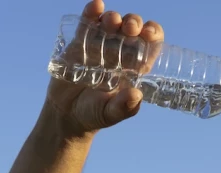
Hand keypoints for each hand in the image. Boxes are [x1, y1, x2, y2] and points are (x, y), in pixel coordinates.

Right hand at [45, 0, 164, 134]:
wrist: (67, 113)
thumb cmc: (95, 115)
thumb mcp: (111, 114)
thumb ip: (125, 107)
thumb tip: (136, 94)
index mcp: (134, 67)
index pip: (149, 45)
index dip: (153, 34)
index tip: (149, 33)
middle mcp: (120, 53)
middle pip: (132, 30)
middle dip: (134, 22)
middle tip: (130, 27)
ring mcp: (100, 46)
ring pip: (112, 23)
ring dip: (114, 18)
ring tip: (112, 22)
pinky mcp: (80, 43)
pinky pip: (87, 23)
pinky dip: (92, 12)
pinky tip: (96, 6)